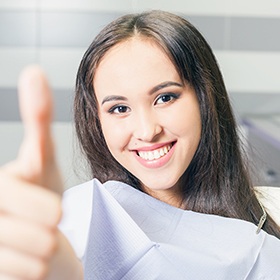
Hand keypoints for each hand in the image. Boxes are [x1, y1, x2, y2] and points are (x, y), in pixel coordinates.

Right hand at [0, 66, 80, 278]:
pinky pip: (31, 273)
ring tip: (31, 239)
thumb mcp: (43, 158)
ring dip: (44, 249)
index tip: (44, 209)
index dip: (47, 207)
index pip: (44, 201)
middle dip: (52, 226)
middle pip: (48, 226)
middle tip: (41, 221)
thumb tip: (34, 70)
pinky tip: (23, 258)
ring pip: (40, 254)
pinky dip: (37, 269)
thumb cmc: (41, 195)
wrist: (37, 236)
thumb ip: (37, 118)